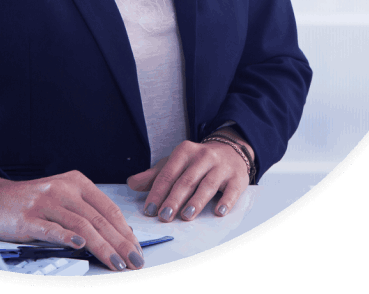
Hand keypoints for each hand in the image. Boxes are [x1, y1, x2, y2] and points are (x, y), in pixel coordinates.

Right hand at [0, 169, 144, 271]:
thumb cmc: (33, 202)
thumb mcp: (63, 199)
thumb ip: (88, 211)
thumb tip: (119, 233)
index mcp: (76, 182)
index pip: (107, 208)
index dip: (125, 231)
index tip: (137, 250)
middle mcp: (63, 189)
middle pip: (98, 218)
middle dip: (119, 243)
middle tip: (135, 261)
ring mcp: (45, 202)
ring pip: (80, 225)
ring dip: (101, 246)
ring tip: (116, 263)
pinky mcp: (28, 218)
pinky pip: (51, 228)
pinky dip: (67, 238)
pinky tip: (80, 247)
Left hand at [126, 137, 251, 221]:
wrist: (230, 151)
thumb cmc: (197, 162)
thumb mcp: (175, 164)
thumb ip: (154, 176)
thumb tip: (131, 183)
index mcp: (185, 151)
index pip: (168, 173)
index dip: (158, 192)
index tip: (150, 210)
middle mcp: (203, 156)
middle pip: (186, 180)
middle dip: (174, 199)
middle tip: (164, 216)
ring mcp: (221, 167)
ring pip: (207, 185)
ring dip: (196, 201)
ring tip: (186, 216)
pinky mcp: (237, 178)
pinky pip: (232, 190)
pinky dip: (226, 201)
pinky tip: (219, 212)